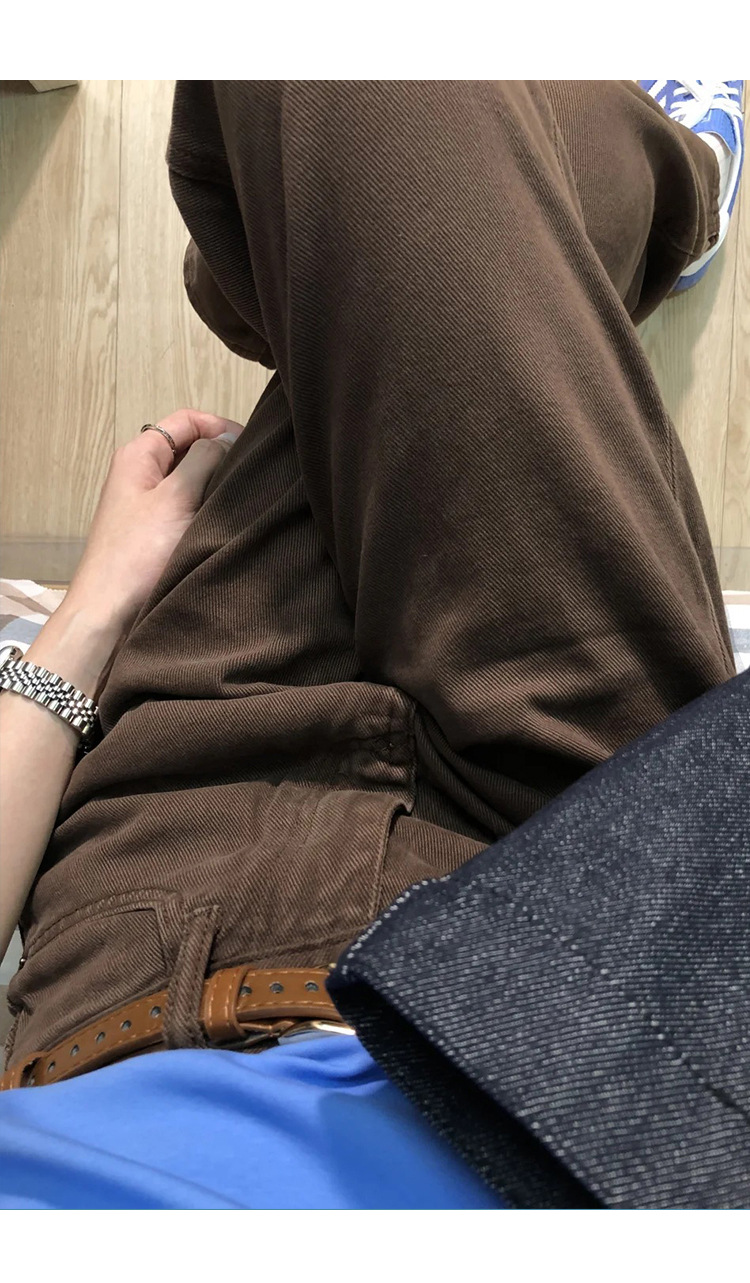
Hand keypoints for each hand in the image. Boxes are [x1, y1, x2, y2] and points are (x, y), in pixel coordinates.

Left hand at [65, 409, 243, 634]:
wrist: (109, 606)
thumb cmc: (136, 553)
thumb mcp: (177, 497)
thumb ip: (204, 460)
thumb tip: (225, 441)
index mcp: (139, 454)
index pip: (187, 421)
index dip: (220, 427)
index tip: (248, 446)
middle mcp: (140, 472)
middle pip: (189, 446)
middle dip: (220, 455)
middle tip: (249, 472)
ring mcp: (146, 501)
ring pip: (190, 477)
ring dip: (214, 483)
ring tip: (239, 497)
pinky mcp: (153, 527)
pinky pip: (186, 504)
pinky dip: (205, 506)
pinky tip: (221, 520)